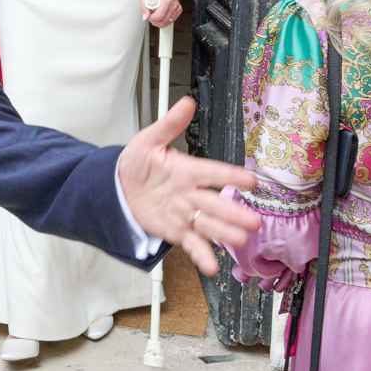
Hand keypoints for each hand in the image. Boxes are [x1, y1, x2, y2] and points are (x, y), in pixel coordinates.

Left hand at [118, 96, 258, 275]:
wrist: (116, 187)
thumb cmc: (137, 162)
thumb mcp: (148, 141)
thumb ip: (168, 125)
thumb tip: (187, 102)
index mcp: (188, 170)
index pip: (213, 172)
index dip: (231, 176)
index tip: (251, 181)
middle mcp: (191, 193)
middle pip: (216, 203)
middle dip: (234, 212)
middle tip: (254, 221)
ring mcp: (185, 214)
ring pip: (209, 225)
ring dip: (225, 233)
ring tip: (241, 240)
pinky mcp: (175, 231)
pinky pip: (191, 244)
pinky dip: (202, 256)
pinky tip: (213, 267)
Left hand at [140, 0, 181, 26]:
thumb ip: (143, 8)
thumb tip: (145, 17)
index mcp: (166, 0)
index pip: (159, 17)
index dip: (151, 19)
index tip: (149, 16)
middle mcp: (173, 3)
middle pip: (164, 21)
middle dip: (155, 21)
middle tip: (151, 17)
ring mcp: (177, 6)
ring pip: (168, 22)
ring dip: (161, 21)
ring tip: (156, 14)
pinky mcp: (179, 9)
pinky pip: (172, 19)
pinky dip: (166, 19)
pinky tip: (162, 14)